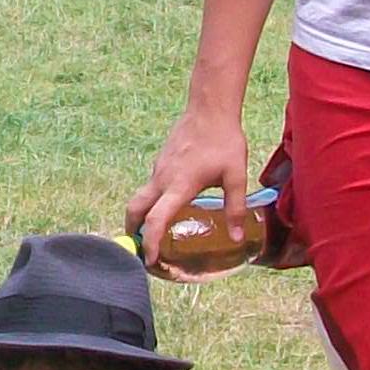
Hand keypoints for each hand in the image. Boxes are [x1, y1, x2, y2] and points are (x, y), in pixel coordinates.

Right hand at [127, 105, 250, 280]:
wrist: (209, 109)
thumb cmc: (224, 141)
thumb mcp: (236, 176)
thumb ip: (235, 208)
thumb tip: (237, 237)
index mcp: (179, 186)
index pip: (156, 219)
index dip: (150, 242)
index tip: (150, 260)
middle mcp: (162, 179)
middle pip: (134, 209)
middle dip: (132, 231)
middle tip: (140, 248)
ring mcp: (158, 169)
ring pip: (141, 197)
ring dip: (141, 216)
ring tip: (155, 232)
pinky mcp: (161, 161)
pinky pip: (151, 186)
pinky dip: (152, 201)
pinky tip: (170, 204)